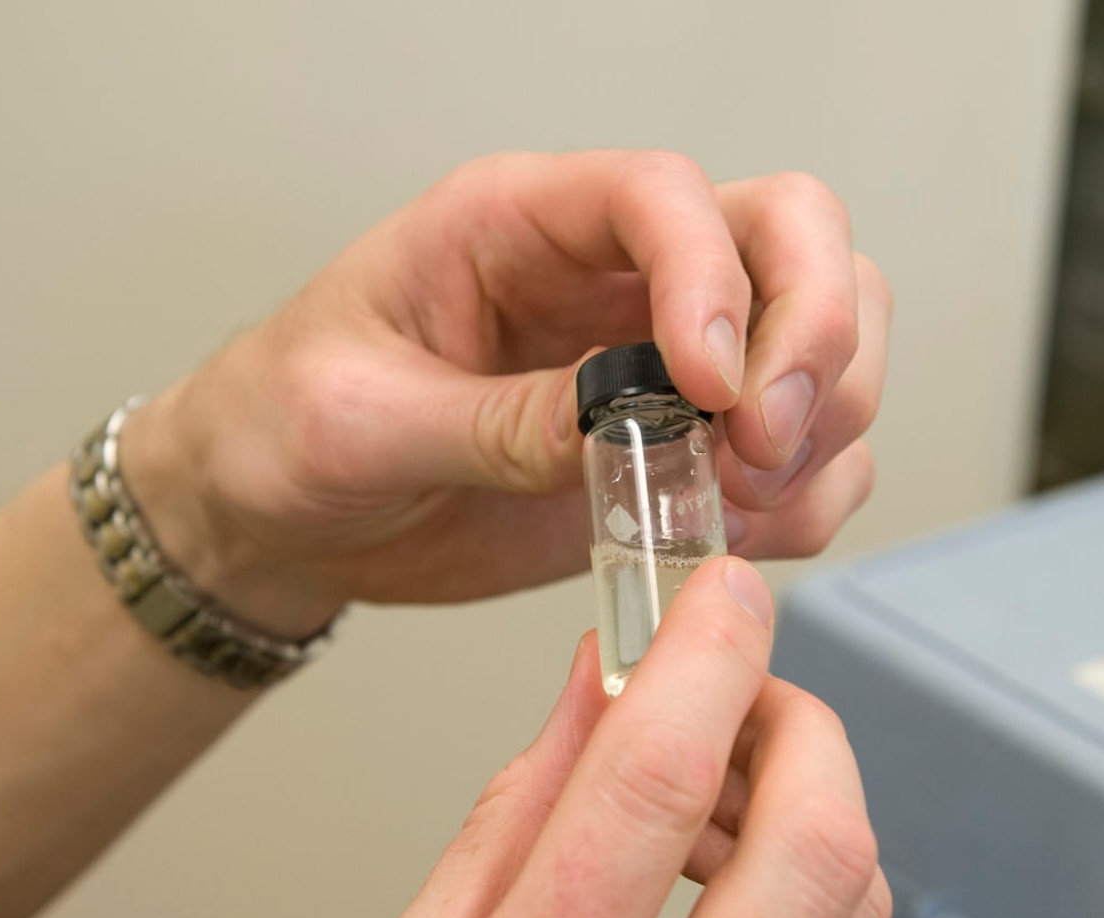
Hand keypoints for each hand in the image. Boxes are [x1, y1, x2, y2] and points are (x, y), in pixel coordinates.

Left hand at [124, 151, 891, 636]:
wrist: (275, 517)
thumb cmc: (284, 429)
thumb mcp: (354, 422)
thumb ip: (491, 424)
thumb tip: (621, 431)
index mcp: (521, 224)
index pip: (666, 196)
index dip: (715, 280)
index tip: (711, 386)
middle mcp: (613, 276)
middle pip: (794, 239)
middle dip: (815, 339)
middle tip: (765, 444)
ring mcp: (662, 363)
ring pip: (828, 340)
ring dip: (824, 426)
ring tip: (740, 499)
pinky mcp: (682, 452)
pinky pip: (803, 458)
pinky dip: (807, 501)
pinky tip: (733, 535)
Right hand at [208, 558, 890, 917]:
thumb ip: (507, 829)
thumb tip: (594, 692)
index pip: (648, 793)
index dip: (704, 656)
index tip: (719, 594)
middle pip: (813, 853)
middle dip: (802, 728)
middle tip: (745, 693)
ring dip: (814, 819)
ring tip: (722, 802)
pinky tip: (736, 906)